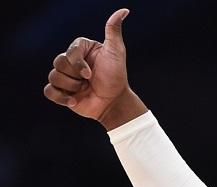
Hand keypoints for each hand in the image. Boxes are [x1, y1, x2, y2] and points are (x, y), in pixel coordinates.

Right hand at [44, 9, 145, 128]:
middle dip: (75, 76)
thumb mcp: (116, 51)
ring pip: (53, 76)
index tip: (90, 74)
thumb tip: (124, 10)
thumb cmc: (116, 76)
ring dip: (71, 87)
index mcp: (81, 49)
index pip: (69, 51)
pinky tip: (74, 101)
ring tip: (84, 90)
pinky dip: (60, 97)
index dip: (77, 64)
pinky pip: (48, 91)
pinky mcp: (61, 92)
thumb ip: (113, 30)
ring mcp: (65, 76)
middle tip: (89, 81)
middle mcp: (71, 61)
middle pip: (58, 63)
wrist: (114, 102)